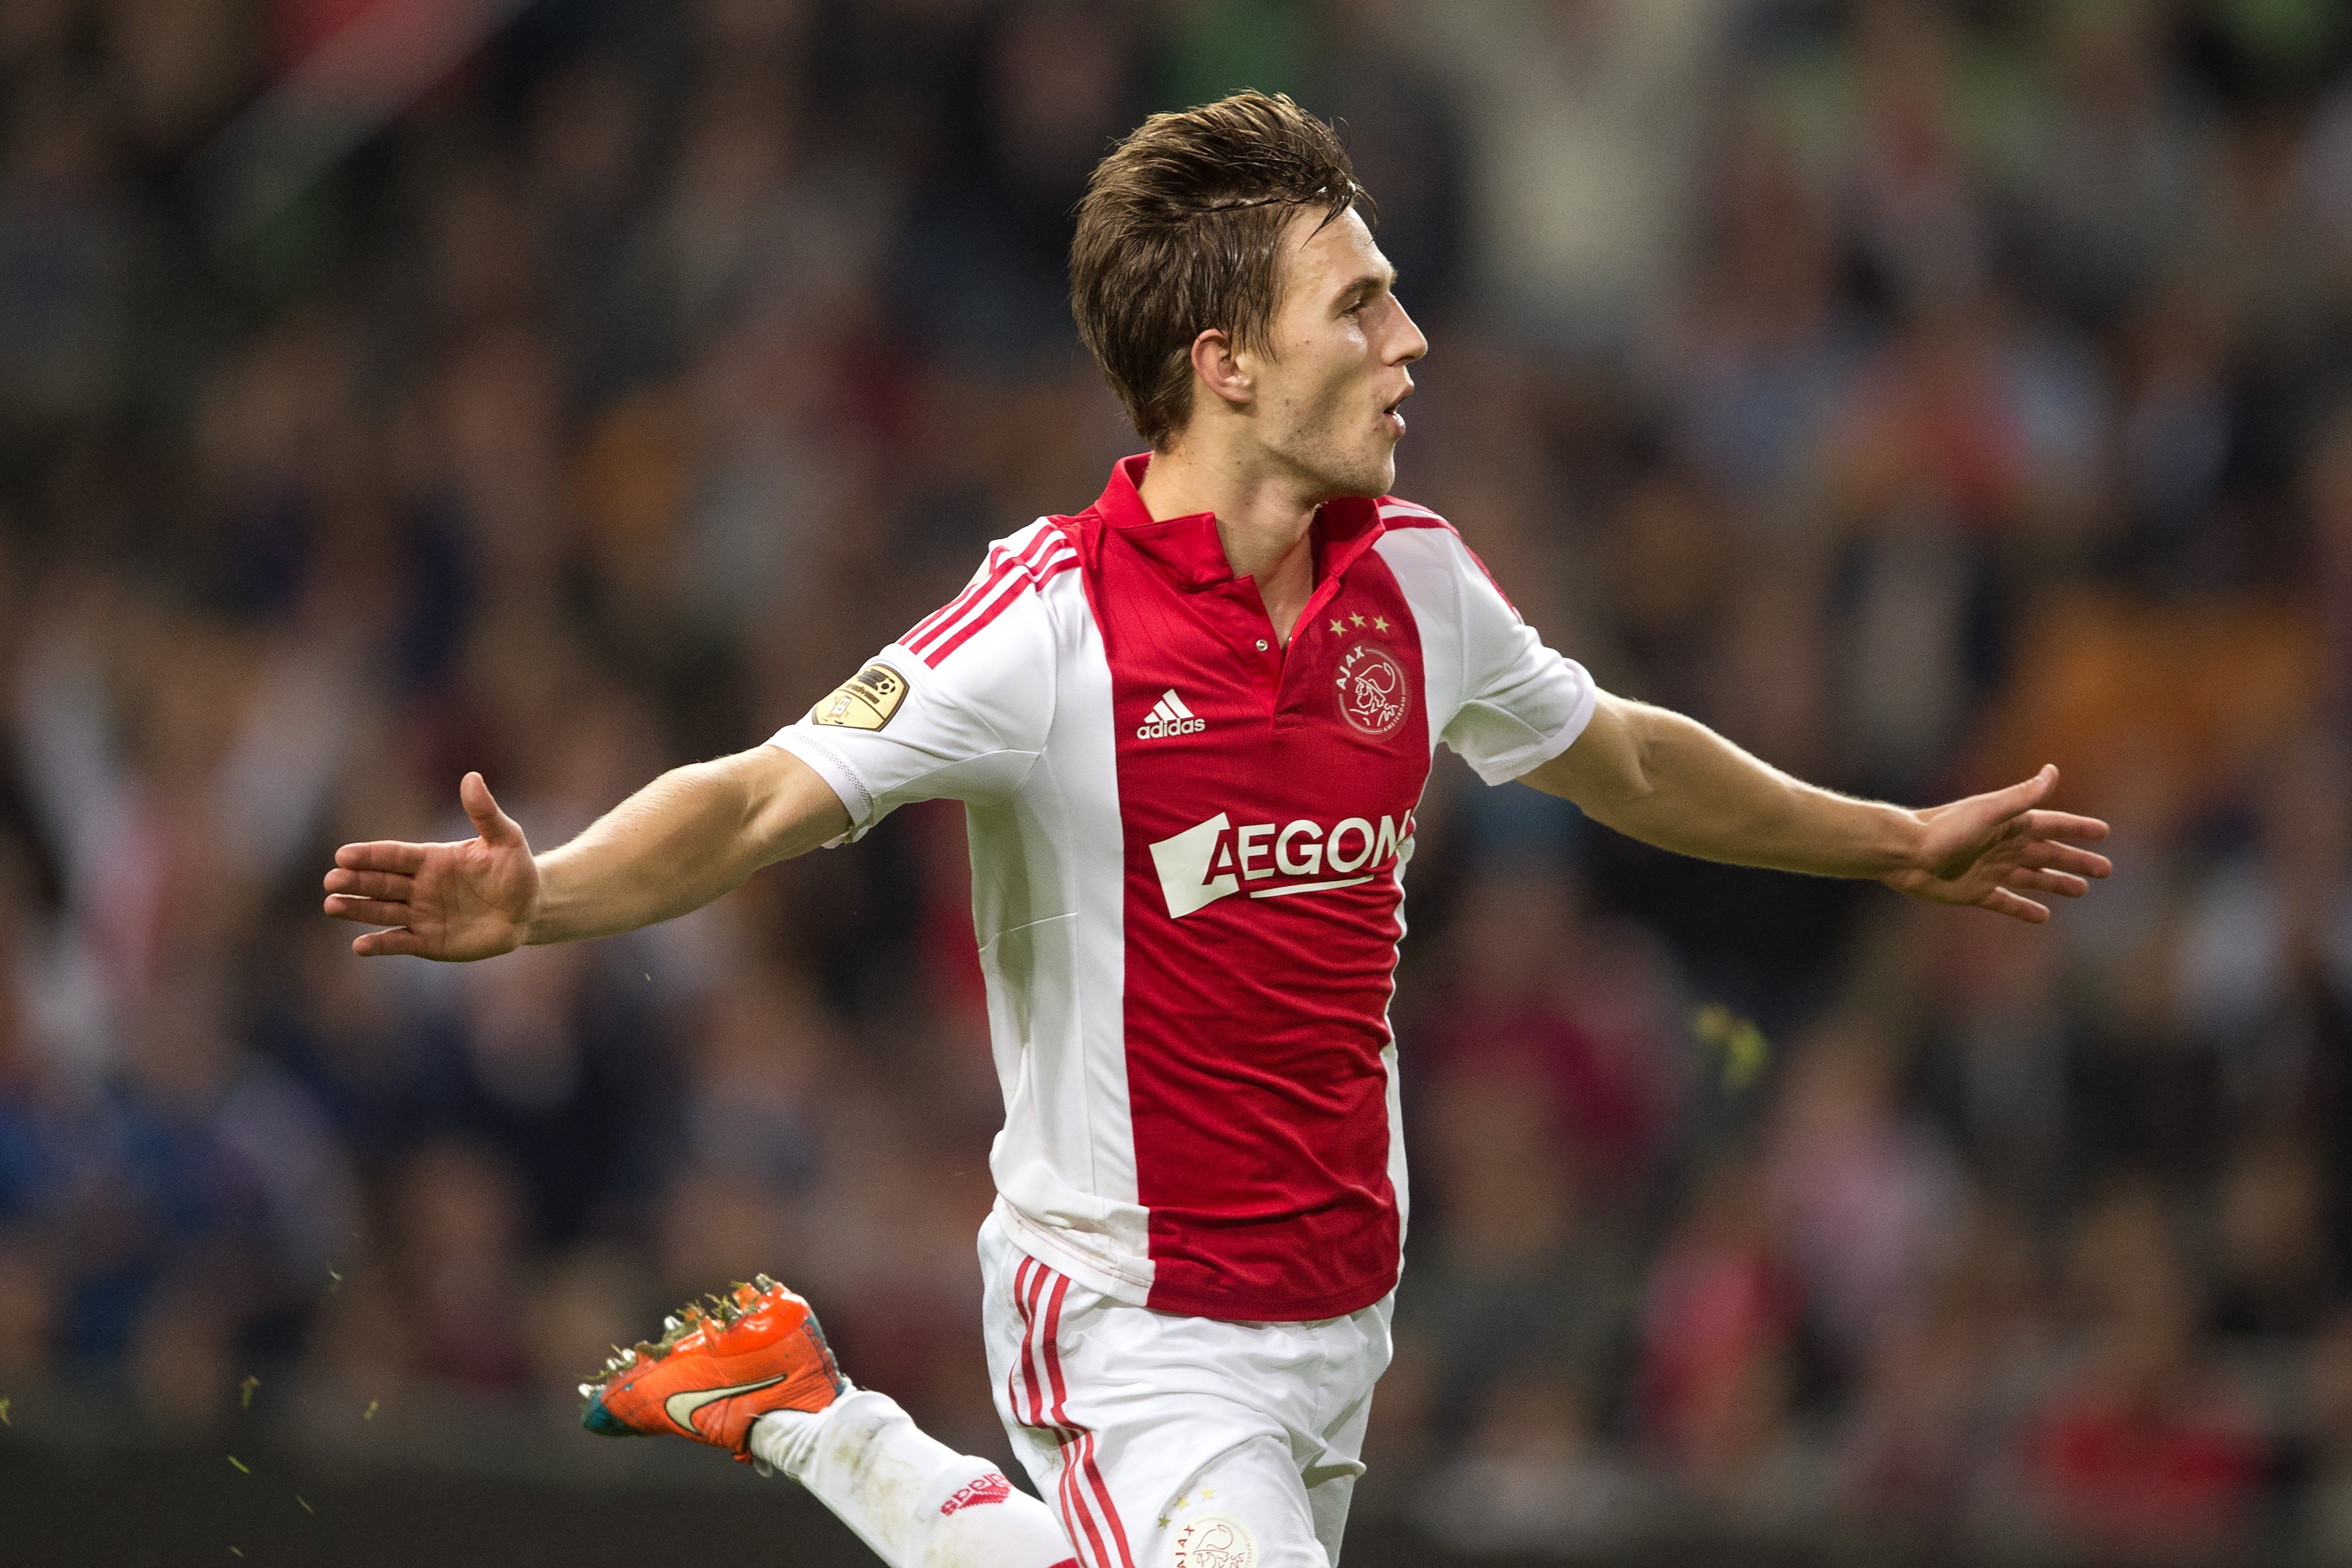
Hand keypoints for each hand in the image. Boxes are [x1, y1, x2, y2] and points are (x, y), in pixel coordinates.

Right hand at [323, 772, 539, 958]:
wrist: (529, 908)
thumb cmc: (515, 869)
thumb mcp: (505, 838)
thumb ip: (485, 812)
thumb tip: (472, 777)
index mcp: (431, 859)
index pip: (394, 855)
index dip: (369, 855)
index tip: (343, 855)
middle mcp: (419, 886)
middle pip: (380, 883)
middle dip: (355, 882)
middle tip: (332, 880)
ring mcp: (421, 914)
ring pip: (382, 911)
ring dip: (358, 909)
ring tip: (332, 906)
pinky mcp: (429, 941)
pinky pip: (399, 942)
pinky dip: (380, 944)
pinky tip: (359, 945)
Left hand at [1884, 764, 2111, 922]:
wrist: (1904, 852)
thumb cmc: (1945, 828)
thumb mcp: (1989, 810)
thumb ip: (2022, 796)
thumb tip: (2053, 770)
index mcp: (2010, 825)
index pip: (2053, 825)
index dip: (2078, 829)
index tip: (2103, 832)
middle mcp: (2003, 847)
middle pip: (2049, 855)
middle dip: (2077, 861)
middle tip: (2106, 869)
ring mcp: (1990, 870)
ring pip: (2033, 878)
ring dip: (2056, 883)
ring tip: (2081, 890)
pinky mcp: (1975, 892)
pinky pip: (2006, 902)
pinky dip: (2024, 909)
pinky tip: (2043, 916)